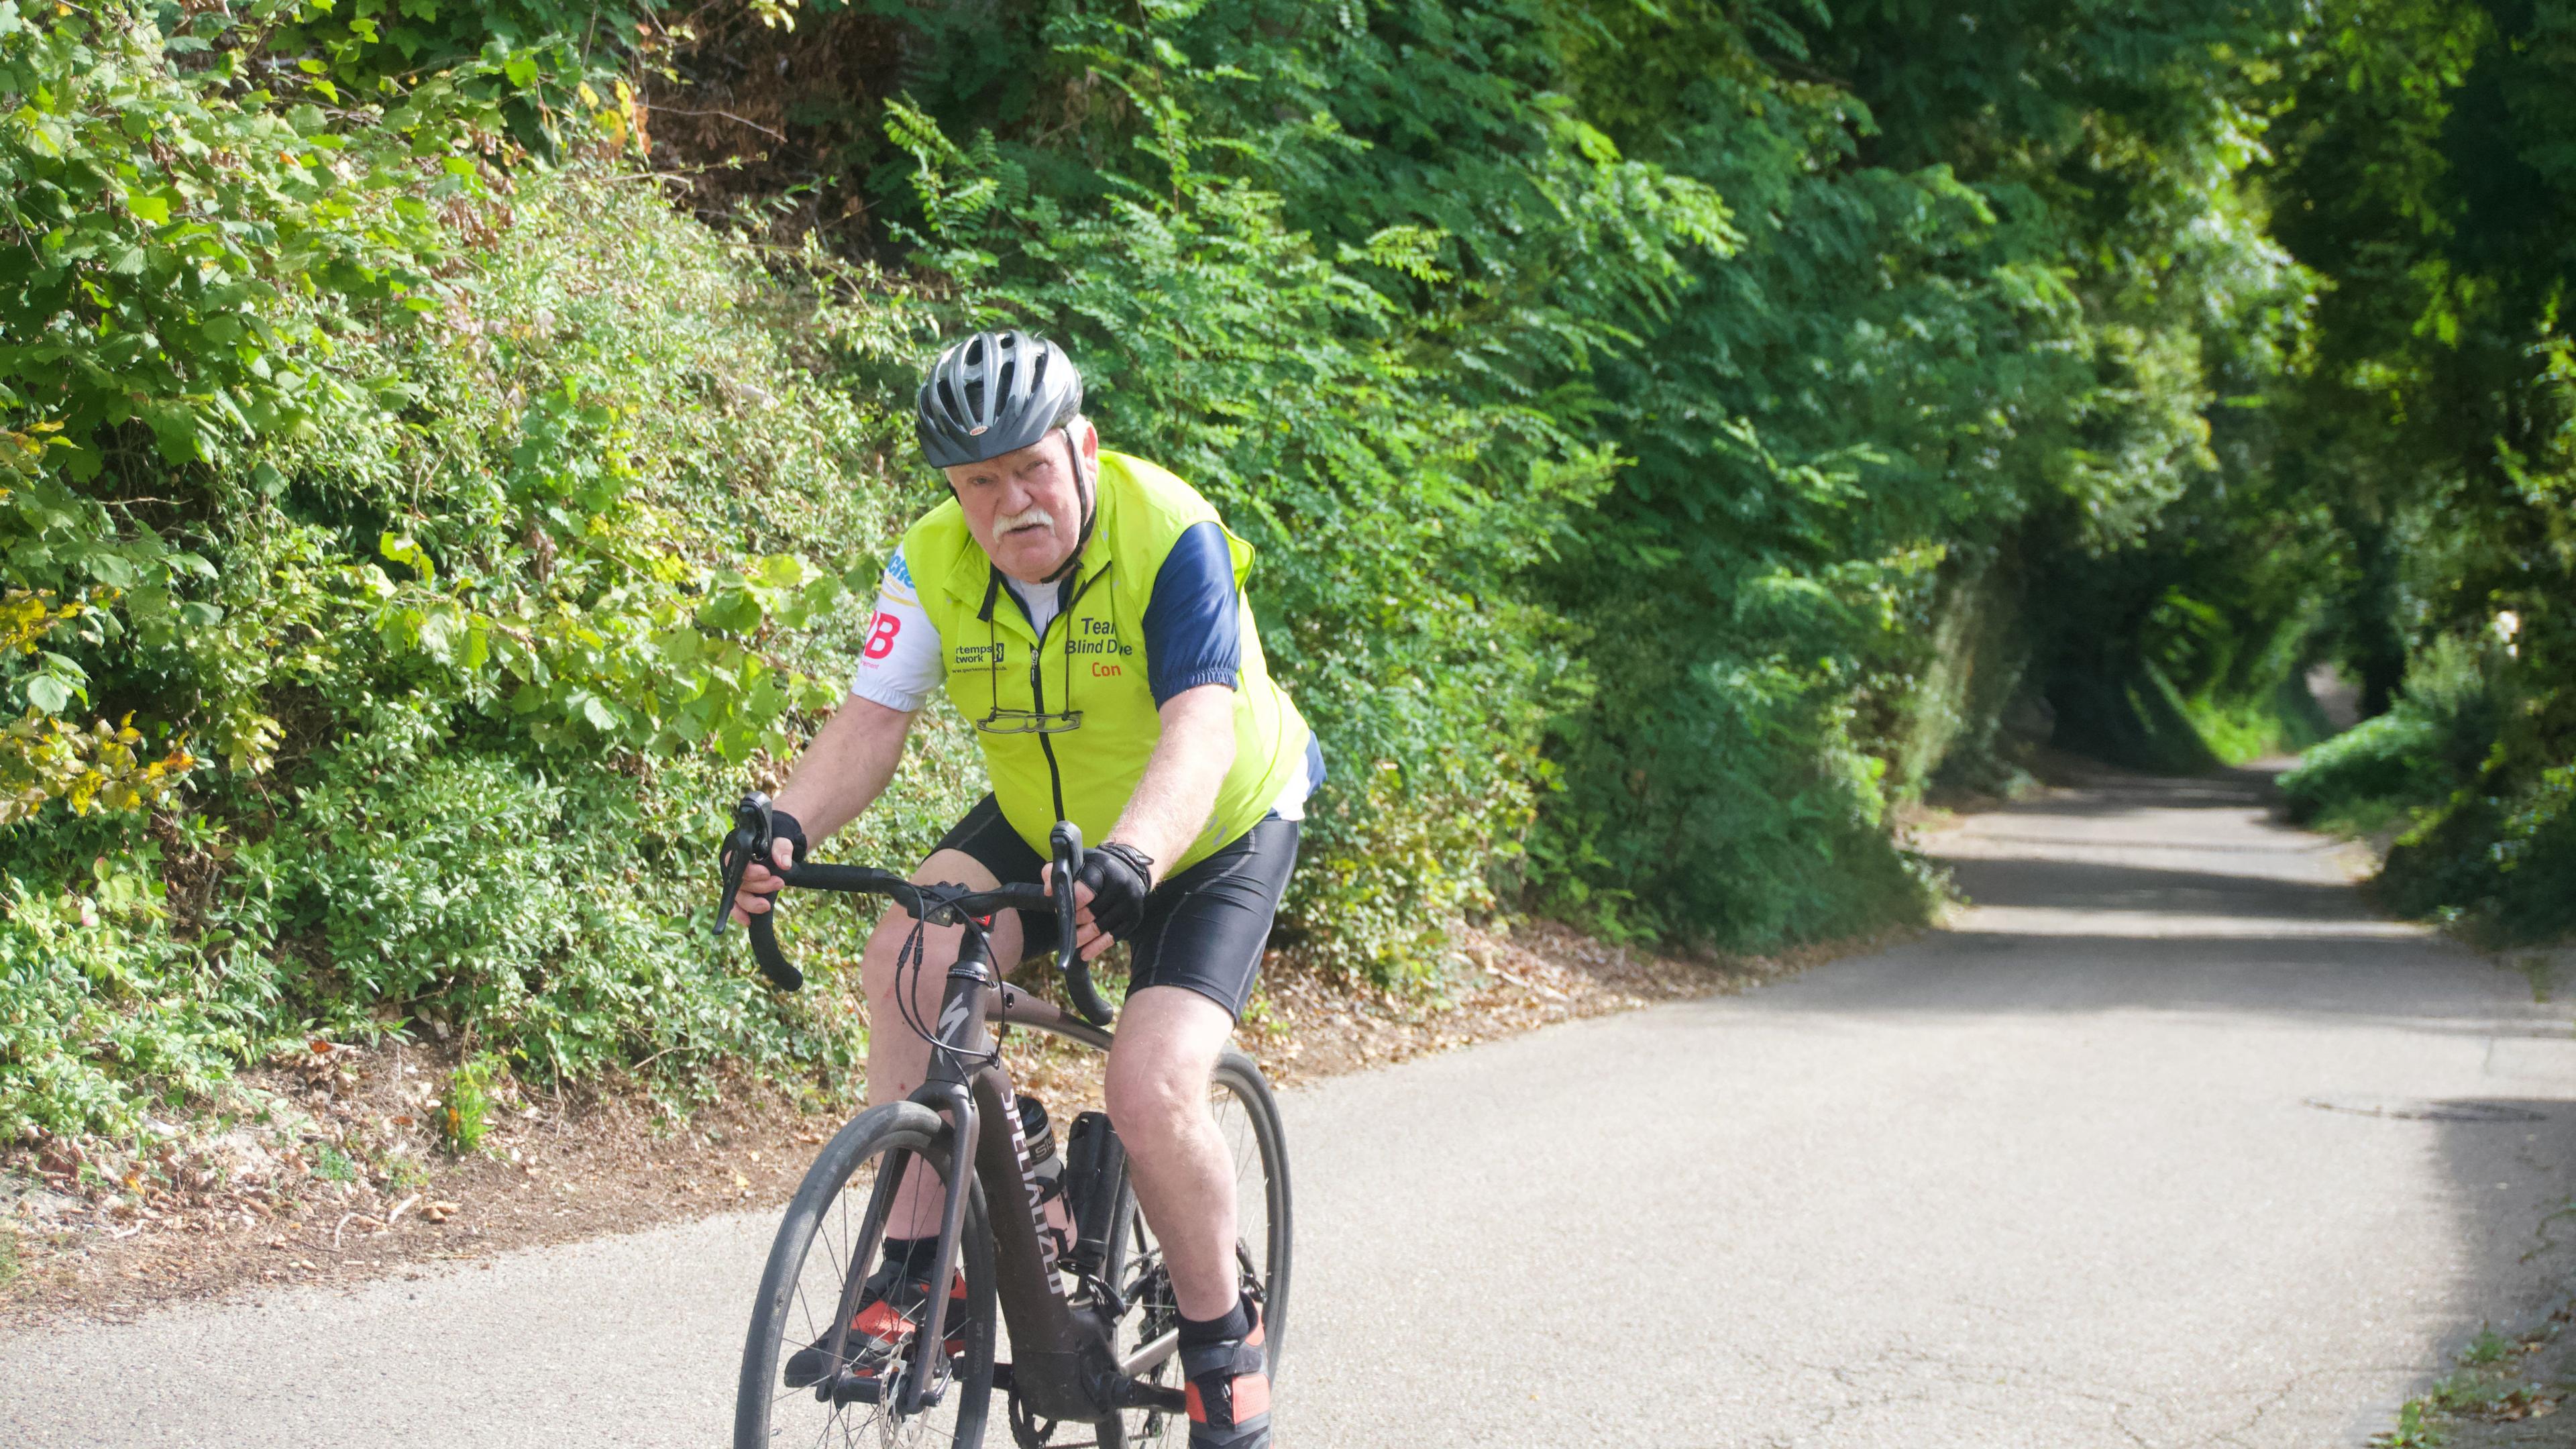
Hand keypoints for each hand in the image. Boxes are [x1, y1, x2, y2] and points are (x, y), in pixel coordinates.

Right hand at [727, 808, 807, 924]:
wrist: (778, 845)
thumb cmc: (775, 839)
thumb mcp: (781, 837)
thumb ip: (782, 847)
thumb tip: (784, 864)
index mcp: (737, 850)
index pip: (736, 862)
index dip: (750, 872)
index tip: (766, 873)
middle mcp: (733, 867)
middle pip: (739, 882)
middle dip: (759, 887)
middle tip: (779, 883)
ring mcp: (738, 881)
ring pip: (738, 896)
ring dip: (752, 903)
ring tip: (767, 906)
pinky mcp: (743, 892)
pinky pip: (737, 906)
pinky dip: (741, 915)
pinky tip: (748, 922)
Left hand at [1042, 840, 1154, 961]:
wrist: (1127, 872)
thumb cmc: (1095, 870)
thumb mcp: (1077, 864)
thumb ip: (1056, 872)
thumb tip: (1049, 891)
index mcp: (1104, 868)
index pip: (1084, 891)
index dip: (1070, 903)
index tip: (1059, 908)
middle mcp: (1120, 884)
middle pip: (1091, 913)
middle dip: (1074, 921)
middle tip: (1065, 923)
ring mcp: (1130, 902)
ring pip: (1100, 927)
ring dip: (1083, 937)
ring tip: (1071, 943)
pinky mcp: (1134, 917)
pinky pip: (1113, 937)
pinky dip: (1097, 947)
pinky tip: (1085, 953)